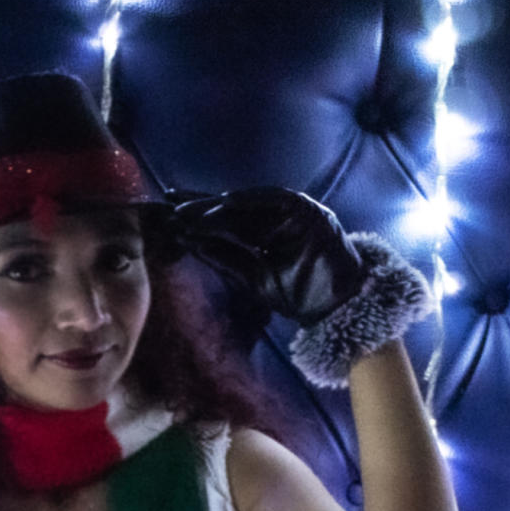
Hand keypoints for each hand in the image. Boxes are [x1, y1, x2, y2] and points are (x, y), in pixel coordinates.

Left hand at [165, 187, 367, 325]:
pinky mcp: (308, 211)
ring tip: (187, 211)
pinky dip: (248, 201)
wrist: (340, 309)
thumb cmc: (302, 296)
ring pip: (248, 202)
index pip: (228, 220)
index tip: (170, 215)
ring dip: (217, 206)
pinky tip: (221, 204)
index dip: (200, 217)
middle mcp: (280, 216)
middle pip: (234, 207)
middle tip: (169, 203)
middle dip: (201, 205)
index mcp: (268, 231)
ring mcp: (295, 211)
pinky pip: (273, 201)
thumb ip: (227, 259)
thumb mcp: (255, 278)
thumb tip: (192, 243)